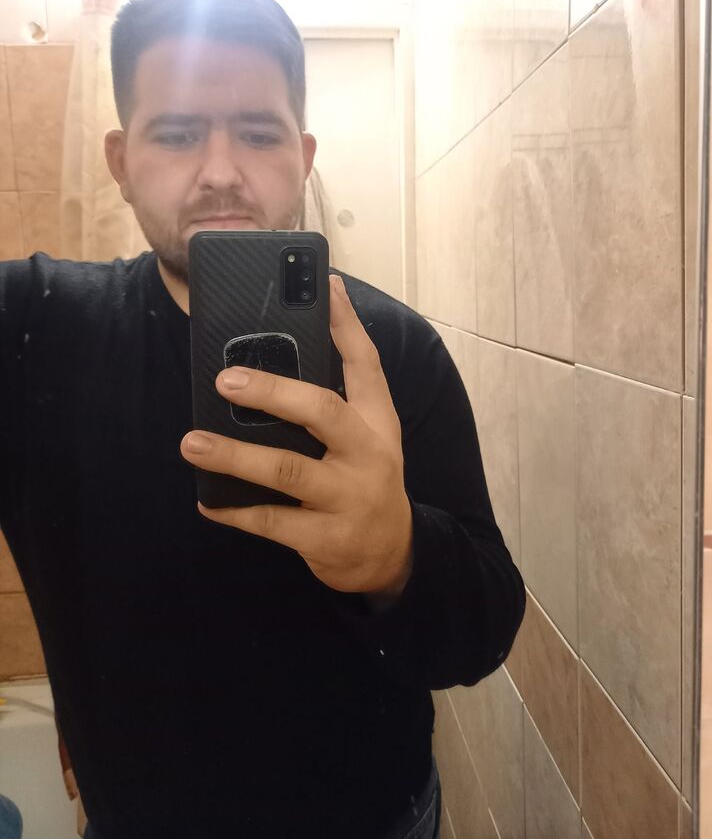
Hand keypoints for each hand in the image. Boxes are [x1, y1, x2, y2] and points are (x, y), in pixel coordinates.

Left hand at [180, 275, 413, 603]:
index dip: (347, 323)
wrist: (391, 553)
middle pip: (323, 411)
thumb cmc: (366, 480)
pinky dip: (234, 510)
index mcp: (377, 422)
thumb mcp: (368, 435)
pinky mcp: (325, 537)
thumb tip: (296, 343)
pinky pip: (272, 522)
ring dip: (236, 456)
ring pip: (288, 470)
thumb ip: (339, 395)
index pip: (366, 363)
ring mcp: (347, 497)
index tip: (325, 285)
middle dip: (274, 392)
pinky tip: (207, 500)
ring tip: (193, 443)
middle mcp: (367, 454)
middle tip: (226, 379)